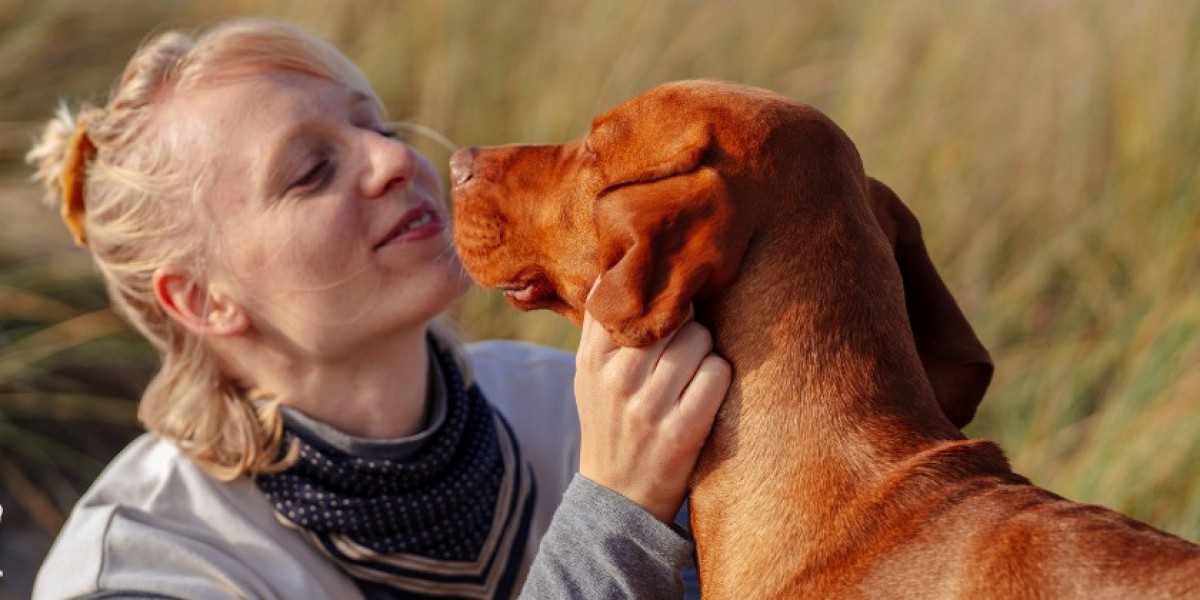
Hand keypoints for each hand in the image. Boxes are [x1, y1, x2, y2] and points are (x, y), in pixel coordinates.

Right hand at [574, 300, 730, 523]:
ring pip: (699, 340)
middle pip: (674, 315)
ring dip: (705, 350)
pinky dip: (718, 376)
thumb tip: (618, 266)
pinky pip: (717, 373)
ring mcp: (648, 408)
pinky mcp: (682, 433)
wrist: (618, 498)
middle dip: (687, 324)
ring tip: (692, 369)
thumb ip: (601, 325)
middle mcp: (617, 380)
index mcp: (592, 359)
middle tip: (683, 343)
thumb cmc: (610, 422)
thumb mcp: (589, 375)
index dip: (656, 293)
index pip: (628, 298)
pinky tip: (706, 391)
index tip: (665, 296)